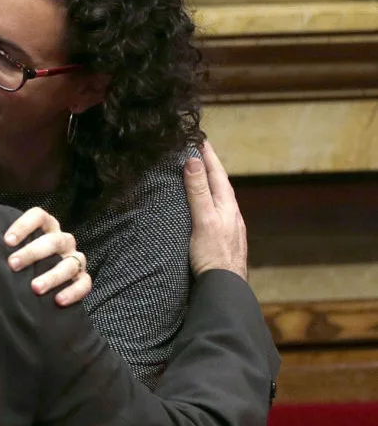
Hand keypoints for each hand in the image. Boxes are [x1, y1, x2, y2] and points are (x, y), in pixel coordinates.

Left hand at [0, 194, 91, 306]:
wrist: (37, 281)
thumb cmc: (22, 252)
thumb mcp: (10, 236)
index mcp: (46, 226)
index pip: (39, 216)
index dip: (24, 225)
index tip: (6, 240)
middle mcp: (63, 240)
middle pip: (54, 241)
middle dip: (33, 252)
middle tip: (13, 264)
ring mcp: (74, 259)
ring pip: (70, 263)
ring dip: (53, 276)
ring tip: (35, 288)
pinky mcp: (81, 279)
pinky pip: (84, 284)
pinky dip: (73, 291)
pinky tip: (58, 300)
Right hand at [185, 140, 247, 278]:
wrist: (225, 287)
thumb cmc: (213, 255)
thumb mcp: (203, 220)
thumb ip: (198, 192)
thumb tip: (193, 161)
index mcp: (227, 206)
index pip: (217, 174)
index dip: (208, 156)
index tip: (200, 139)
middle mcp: (231, 214)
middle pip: (220, 185)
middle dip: (210, 168)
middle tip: (199, 152)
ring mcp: (230, 228)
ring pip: (220, 200)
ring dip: (210, 185)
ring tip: (199, 176)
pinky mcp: (224, 240)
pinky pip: (217, 213)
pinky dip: (209, 203)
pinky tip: (204, 210)